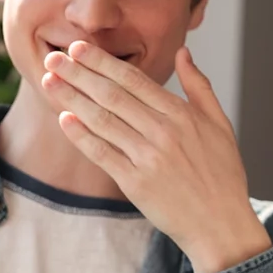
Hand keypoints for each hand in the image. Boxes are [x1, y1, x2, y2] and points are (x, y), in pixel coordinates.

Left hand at [42, 41, 271, 272]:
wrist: (221, 224)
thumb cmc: (223, 174)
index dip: (103, 62)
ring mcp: (148, 158)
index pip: (134, 80)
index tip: (79, 48)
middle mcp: (164, 132)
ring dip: (72, 98)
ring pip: (102, 120)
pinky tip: (64, 119)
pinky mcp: (136, 183)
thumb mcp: (221, 124)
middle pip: (112, 95)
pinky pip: (102, 154)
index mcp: (183, 115)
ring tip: (50, 81)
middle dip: (79, 73)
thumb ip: (199, 86)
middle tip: (53, 57)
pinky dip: (81, 136)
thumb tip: (183, 53)